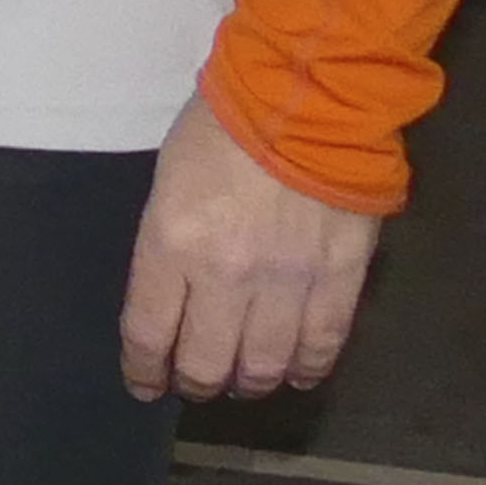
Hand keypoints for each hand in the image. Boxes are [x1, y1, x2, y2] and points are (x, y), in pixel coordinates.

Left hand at [120, 88, 384, 399]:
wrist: (307, 100)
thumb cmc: (221, 130)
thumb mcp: (168, 183)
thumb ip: (168, 246)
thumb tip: (175, 300)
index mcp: (173, 244)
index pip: (150, 332)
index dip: (145, 369)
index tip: (144, 384)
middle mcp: (227, 275)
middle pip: (206, 362)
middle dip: (195, 382)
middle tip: (195, 383)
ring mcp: (288, 283)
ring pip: (263, 365)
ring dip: (248, 383)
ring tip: (242, 381)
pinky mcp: (341, 281)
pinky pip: (321, 347)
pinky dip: (305, 369)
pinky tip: (294, 373)